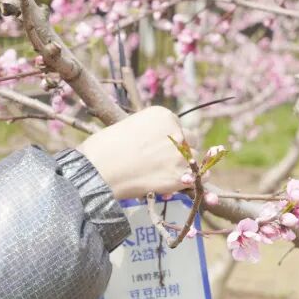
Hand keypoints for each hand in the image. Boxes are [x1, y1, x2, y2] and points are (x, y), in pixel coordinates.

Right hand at [75, 106, 190, 199]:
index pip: (176, 126)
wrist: (99, 170)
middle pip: (190, 140)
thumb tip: (155, 145)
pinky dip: (194, 181)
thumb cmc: (104, 148)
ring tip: (166, 174)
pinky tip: (184, 183)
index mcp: (163, 115)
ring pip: (193, 159)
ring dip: (184, 166)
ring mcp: (180, 154)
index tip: (158, 148)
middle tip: (163, 161)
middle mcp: (177, 131)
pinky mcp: (180, 176)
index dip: (168, 138)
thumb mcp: (129, 127)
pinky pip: (199, 178)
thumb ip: (149, 132)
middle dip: (179, 150)